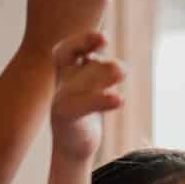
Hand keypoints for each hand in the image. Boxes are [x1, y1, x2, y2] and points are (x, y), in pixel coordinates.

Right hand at [49, 31, 124, 163]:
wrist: (73, 146)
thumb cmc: (86, 112)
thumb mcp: (94, 87)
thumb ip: (102, 71)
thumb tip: (120, 66)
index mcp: (67, 71)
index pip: (66, 48)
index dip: (82, 40)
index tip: (104, 37)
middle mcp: (62, 82)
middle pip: (68, 56)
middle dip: (85, 44)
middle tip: (107, 42)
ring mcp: (61, 99)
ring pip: (78, 80)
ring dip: (102, 73)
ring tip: (124, 70)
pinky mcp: (66, 118)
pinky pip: (82, 105)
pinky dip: (101, 100)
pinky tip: (119, 99)